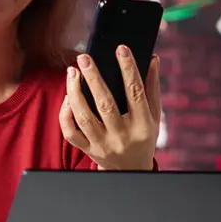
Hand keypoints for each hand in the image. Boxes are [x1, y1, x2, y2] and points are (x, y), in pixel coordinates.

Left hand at [60, 47, 160, 170]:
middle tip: (84, 58)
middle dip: (94, 78)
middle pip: (105, 104)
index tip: (121, 49)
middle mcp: (122, 136)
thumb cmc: (143, 138)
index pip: (135, 93)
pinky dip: (66, 113)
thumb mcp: (154, 116)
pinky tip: (68, 97)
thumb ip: (152, 87)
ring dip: (75, 92)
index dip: (129, 69)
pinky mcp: (88, 150)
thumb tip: (152, 59)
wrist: (130, 171)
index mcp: (142, 126)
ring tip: (72, 72)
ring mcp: (102, 145)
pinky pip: (71, 132)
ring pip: (84, 117)